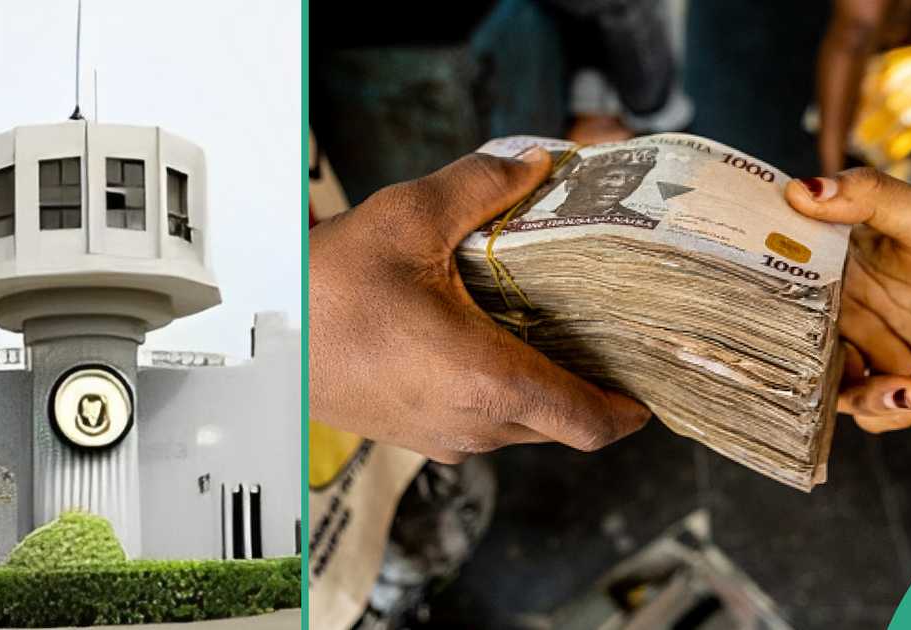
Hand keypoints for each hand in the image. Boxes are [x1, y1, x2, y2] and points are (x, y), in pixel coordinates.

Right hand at [309, 147, 649, 462]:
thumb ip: (484, 186)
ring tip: (540, 332)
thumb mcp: (412, 218)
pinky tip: (483, 344)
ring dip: (538, 389)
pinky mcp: (413, 434)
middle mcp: (470, 422)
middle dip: (586, 387)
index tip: (646, 386)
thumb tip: (536, 168)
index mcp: (486, 380)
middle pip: (558, 423)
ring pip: (518, 426)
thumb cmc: (326, 288)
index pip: (589, 422)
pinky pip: (478, 425)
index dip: (628, 410)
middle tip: (599, 337)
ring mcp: (440, 436)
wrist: (264, 327)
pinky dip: (497, 395)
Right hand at [785, 168, 910, 431]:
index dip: (765, 303)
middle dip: (808, 368)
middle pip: (797, 346)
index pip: (781, 284)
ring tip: (900, 388)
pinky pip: (874, 411)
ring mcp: (871, 345)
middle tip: (842, 366)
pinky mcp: (901, 377)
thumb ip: (867, 196)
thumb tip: (801, 189)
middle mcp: (845, 307)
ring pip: (832, 386)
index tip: (762, 318)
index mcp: (836, 264)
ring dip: (858, 398)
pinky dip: (888, 412)